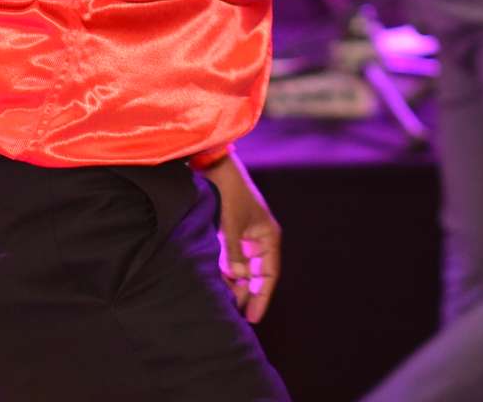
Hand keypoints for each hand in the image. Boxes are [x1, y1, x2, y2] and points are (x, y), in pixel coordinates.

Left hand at [202, 151, 280, 321]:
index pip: (269, 274)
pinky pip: (230, 259)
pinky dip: (224, 271)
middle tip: (232, 313)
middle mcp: (258, 238)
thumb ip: (233, 254)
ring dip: (233, 283)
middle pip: (255, 274)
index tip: (253, 317)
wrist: (214, 165)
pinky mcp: (229, 233)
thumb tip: (236, 279)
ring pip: (241, 268)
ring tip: (221, 302)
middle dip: (245, 293)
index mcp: (268, 235)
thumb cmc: (228, 193)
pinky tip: (215, 284)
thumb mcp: (231, 225)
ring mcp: (244, 236)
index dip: (262, 297)